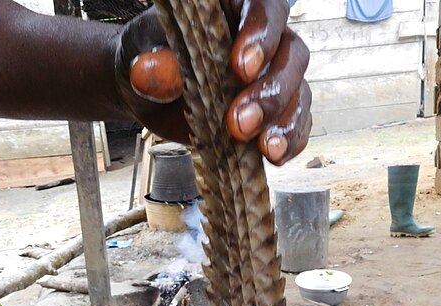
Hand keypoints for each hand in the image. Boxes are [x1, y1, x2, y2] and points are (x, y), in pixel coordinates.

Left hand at [115, 0, 310, 164]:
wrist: (150, 93)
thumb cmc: (150, 58)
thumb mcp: (142, 53)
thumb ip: (153, 61)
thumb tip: (150, 74)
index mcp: (234, 9)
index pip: (264, 9)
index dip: (261, 34)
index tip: (242, 67)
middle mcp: (264, 40)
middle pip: (291, 55)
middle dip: (270, 93)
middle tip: (240, 124)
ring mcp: (272, 77)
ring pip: (298, 92)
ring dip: (284, 123)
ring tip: (264, 149)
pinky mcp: (273, 113)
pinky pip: (297, 124)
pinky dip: (290, 141)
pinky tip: (275, 157)